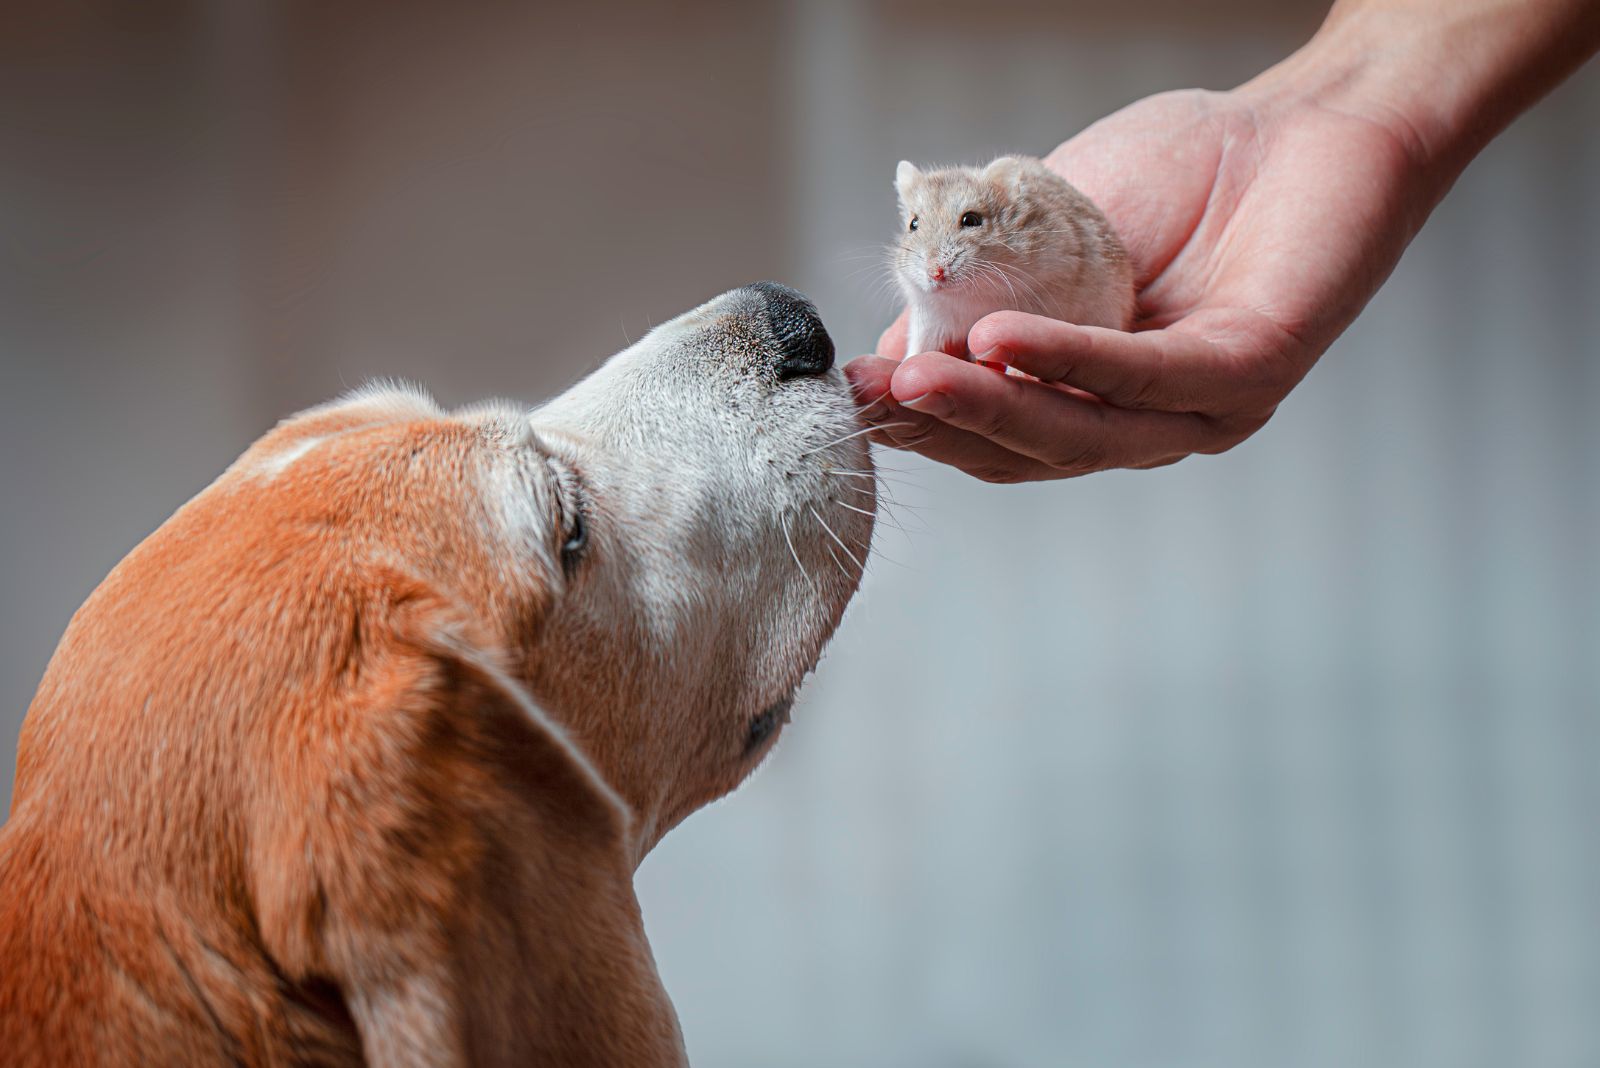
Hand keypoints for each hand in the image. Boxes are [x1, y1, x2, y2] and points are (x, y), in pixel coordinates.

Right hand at [846, 84, 1431, 481]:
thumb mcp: (1051, 235)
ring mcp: (1203, 407)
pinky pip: (1147, 379)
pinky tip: (1003, 339)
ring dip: (992, 406)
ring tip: (916, 378)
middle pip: (1032, 451)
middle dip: (944, 424)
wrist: (1313, 116)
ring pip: (1082, 432)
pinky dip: (1068, 362)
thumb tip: (894, 348)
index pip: (1002, 435)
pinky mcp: (1252, 369)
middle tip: (874, 395)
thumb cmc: (1189, 172)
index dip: (926, 420)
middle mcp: (1148, 420)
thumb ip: (983, 295)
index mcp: (1100, 400)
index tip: (851, 395)